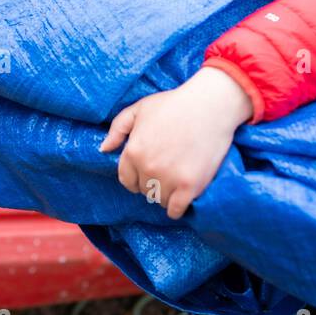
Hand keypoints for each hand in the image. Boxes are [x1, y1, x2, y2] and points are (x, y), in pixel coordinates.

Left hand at [99, 67, 254, 219]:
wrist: (210, 106)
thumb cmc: (175, 104)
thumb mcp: (140, 108)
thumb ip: (118, 128)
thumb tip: (104, 149)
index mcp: (133, 151)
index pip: (126, 179)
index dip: (136, 177)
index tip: (148, 172)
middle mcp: (148, 167)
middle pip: (144, 190)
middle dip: (153, 182)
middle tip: (168, 170)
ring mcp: (169, 178)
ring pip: (160, 200)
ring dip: (166, 194)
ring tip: (177, 180)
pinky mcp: (189, 186)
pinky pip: (175, 210)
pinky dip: (177, 208)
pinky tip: (183, 197)